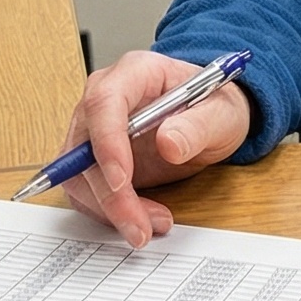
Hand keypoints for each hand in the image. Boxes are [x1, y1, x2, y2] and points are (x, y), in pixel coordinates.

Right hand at [53, 51, 253, 248]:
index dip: (106, 141)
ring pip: (78, 174)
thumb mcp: (222, 113)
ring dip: (107, 208)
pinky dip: (106, 212)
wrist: (210, 117)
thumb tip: (169, 143)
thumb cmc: (213, 105)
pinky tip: (138, 220)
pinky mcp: (94, 159)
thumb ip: (198, 126)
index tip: (121, 180)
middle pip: (84, 146)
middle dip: (109, 193)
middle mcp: (104, 97)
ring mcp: (93, 128)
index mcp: (134, 73)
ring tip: (147, 227)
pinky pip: (85, 189)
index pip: (104, 102)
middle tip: (140, 226)